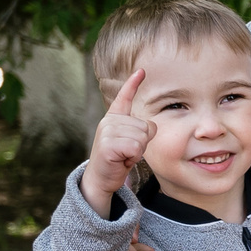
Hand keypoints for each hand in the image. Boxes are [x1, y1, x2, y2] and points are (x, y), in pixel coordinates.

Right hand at [82, 68, 152, 209]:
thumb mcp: (131, 142)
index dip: (133, 84)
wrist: (101, 179)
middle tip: (126, 152)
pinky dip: (133, 157)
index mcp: (114, 118)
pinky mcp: (108, 144)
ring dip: (138, 152)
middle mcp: (109, 121)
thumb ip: (139, 131)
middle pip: (146, 126)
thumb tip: (149, 126)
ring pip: (142, 138)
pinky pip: (136, 147)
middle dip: (142, 143)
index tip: (142, 71)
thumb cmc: (118, 160)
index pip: (124, 97)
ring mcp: (107, 131)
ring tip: (123, 156)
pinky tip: (121, 160)